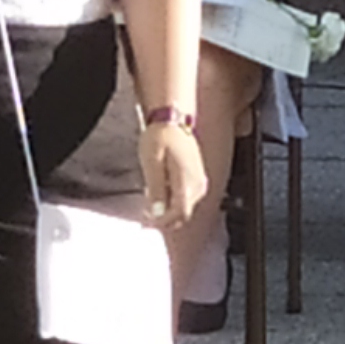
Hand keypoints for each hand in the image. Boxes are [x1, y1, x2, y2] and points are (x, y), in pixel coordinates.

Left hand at [139, 118, 205, 232]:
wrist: (172, 120)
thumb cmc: (160, 136)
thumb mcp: (151, 162)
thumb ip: (156, 188)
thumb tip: (157, 212)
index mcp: (187, 181)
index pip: (179, 214)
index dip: (162, 222)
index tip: (146, 223)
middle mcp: (198, 185)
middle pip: (183, 215)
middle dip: (164, 221)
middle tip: (145, 221)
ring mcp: (199, 183)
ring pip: (185, 210)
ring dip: (168, 214)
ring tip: (149, 210)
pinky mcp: (197, 180)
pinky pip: (186, 201)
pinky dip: (173, 205)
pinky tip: (159, 198)